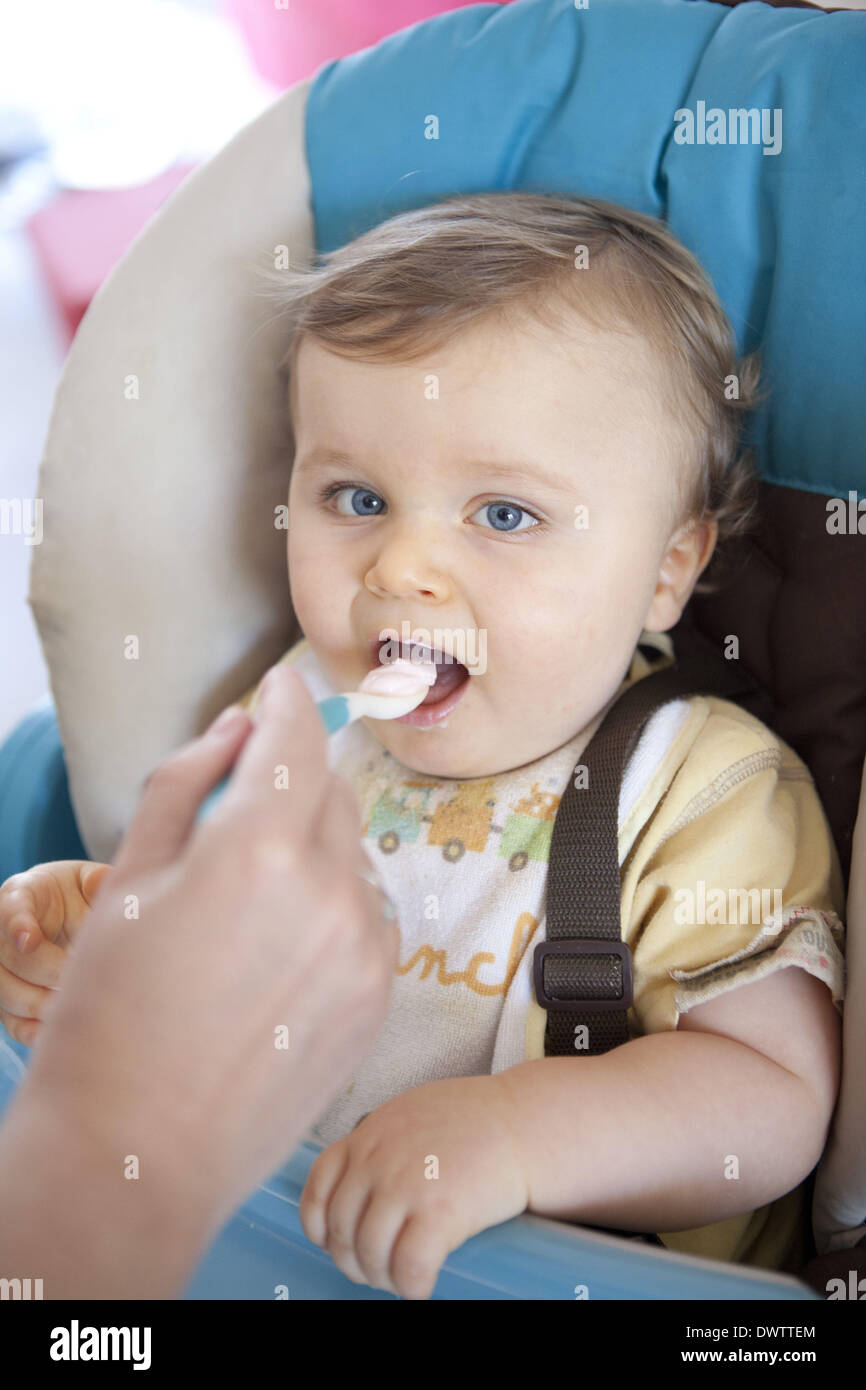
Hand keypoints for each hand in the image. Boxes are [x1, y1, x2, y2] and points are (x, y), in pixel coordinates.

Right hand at [0, 860, 111, 1045]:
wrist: (63, 916)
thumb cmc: (74, 894)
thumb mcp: (85, 878)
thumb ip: (95, 880)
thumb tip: (105, 883)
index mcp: (21, 896)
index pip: (12, 911)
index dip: (18, 926)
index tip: (30, 941)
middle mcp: (2, 935)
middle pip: (13, 959)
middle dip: (48, 971)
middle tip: (81, 977)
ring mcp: (2, 970)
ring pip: (8, 994)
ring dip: (42, 1003)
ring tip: (79, 1004)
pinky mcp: (9, 1000)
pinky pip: (13, 1022)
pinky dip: (34, 1030)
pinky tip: (59, 1028)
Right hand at [1, 663, 397, 1297]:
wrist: (135, 1155)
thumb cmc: (109, 1014)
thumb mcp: (128, 879)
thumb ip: (187, 783)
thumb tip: (237, 727)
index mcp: (259, 849)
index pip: (294, 737)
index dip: (285, 700)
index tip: (279, 683)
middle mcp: (330, 890)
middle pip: (329, 790)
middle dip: (293, 774)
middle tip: (245, 792)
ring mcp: (365, 947)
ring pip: (351, 854)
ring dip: (312, 845)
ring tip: (248, 897)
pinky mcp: (379, 995)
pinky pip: (369, 912)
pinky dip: (335, 901)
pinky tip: (282, 939)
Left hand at [299, 1074, 530, 1299]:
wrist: (525, 1121)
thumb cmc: (476, 1120)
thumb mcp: (412, 1113)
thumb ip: (382, 1143)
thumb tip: (366, 1185)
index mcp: (369, 1134)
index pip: (318, 1186)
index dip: (320, 1225)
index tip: (334, 1242)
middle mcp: (378, 1159)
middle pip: (341, 1229)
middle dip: (353, 1261)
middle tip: (374, 1271)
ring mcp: (406, 1186)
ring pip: (370, 1254)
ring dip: (382, 1278)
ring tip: (400, 1279)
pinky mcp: (440, 1213)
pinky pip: (409, 1267)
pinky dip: (411, 1286)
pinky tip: (423, 1286)